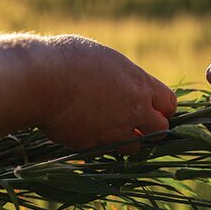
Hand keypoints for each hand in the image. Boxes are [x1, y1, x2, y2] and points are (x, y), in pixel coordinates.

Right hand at [36, 36, 176, 150]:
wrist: (40, 80)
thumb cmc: (70, 59)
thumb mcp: (106, 60)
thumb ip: (123, 78)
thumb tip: (126, 86)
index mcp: (140, 85)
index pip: (169, 103)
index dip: (163, 107)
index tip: (155, 106)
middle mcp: (134, 111)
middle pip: (160, 130)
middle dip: (152, 128)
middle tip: (139, 123)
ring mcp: (114, 132)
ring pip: (134, 147)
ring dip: (127, 140)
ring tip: (111, 128)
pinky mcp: (93, 145)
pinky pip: (103, 150)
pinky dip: (98, 144)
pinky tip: (85, 130)